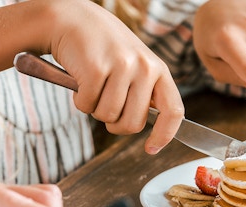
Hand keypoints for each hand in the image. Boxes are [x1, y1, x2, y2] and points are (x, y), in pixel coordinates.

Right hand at [0, 0, 183, 154]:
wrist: (71, 18)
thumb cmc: (103, 49)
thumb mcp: (134, 65)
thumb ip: (145, 92)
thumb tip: (154, 129)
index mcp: (158, 69)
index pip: (174, 111)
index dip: (164, 135)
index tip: (151, 149)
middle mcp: (145, 67)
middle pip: (133, 124)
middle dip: (115, 124)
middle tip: (105, 105)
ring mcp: (121, 67)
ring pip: (109, 117)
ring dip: (95, 109)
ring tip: (93, 86)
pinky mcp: (96, 69)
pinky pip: (87, 106)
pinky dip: (80, 101)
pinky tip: (80, 80)